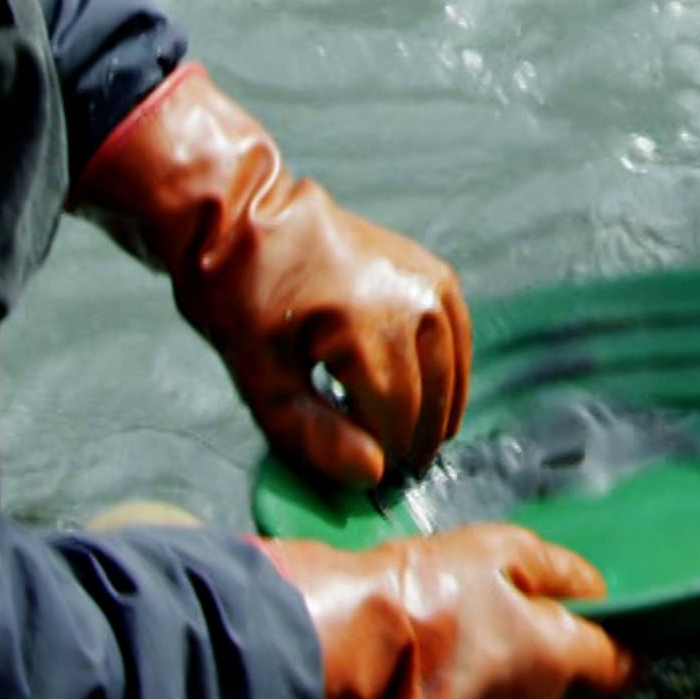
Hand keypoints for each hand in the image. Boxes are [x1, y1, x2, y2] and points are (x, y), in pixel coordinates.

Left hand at [74, 66, 471, 487]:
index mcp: (367, 327)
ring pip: (451, 377)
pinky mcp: (436, 273)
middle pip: (428, 404)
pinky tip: (428, 399)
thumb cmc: (241, 301)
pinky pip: (458, 340)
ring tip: (404, 443)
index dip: (379, 462)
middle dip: (408, 444)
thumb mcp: (260, 380)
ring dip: (433, 416)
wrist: (246, 218)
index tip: (358, 479)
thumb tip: (374, 475)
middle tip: (382, 469)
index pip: (396, 423)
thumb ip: (315, 436)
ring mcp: (431, 284)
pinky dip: (448, 376)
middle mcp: (413, 303)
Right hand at [260, 526, 635, 698]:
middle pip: (558, 689)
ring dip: (496, 682)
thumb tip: (594, 588)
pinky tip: (433, 673)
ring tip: (452, 646)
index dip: (617, 650)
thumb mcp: (498, 550)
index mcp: (558, 654)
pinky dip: (464, 696)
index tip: (605, 639)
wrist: (343, 643)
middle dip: (536, 663)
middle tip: (493, 626)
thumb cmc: (422, 591)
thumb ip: (558, 570)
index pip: (619, 667)